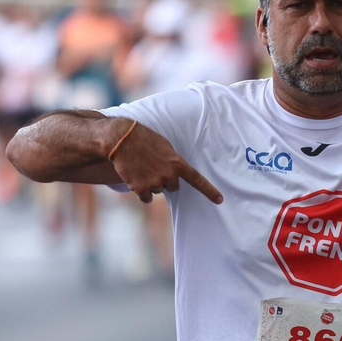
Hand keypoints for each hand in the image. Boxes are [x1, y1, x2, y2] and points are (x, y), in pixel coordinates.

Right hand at [109, 121, 223, 204]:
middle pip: (173, 187)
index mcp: (177, 164)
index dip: (209, 191)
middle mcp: (168, 175)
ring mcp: (155, 183)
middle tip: (153, 166)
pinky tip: (136, 177)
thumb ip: (174, 162)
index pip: (197, 180)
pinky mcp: (140, 188)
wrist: (122, 140)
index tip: (220, 200)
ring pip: (158, 191)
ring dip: (151, 183)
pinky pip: (146, 198)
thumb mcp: (166, 147)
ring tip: (142, 168)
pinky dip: (141, 191)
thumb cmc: (145, 140)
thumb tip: (177, 174)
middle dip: (165, 180)